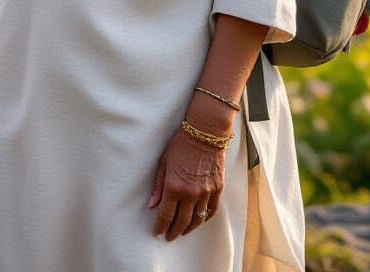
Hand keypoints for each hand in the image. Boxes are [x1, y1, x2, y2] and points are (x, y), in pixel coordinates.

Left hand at [148, 123, 226, 240]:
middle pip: (182, 221)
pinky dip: (204, 218)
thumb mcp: (164, 162)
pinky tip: (199, 220)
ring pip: (198, 219)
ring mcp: (206, 192)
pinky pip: (212, 210)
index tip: (157, 232)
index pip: (166, 215)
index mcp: (174, 186)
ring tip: (182, 232)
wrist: (205, 133)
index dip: (161, 226)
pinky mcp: (218, 189)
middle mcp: (191, 193)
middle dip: (174, 231)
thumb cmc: (181, 144)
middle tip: (169, 236)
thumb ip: (158, 186)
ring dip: (189, 228)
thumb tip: (152, 205)